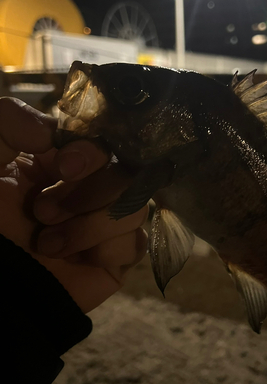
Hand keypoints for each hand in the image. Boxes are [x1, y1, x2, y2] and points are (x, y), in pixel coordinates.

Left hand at [0, 97, 147, 312]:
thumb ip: (10, 122)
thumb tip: (54, 132)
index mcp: (66, 162)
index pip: (103, 143)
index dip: (92, 153)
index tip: (65, 167)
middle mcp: (93, 189)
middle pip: (127, 174)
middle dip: (88, 194)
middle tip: (43, 212)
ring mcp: (108, 223)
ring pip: (136, 208)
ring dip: (90, 225)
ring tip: (48, 243)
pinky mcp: (117, 257)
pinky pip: (136, 244)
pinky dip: (106, 250)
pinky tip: (74, 261)